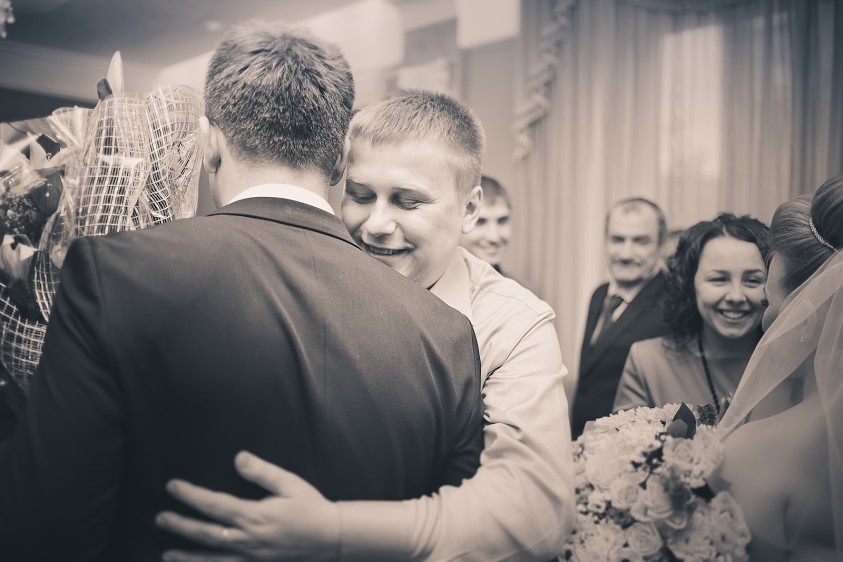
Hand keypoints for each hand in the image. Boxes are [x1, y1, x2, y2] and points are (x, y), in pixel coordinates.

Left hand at [156, 451, 339, 561]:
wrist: (331, 537)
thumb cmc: (310, 507)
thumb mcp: (289, 483)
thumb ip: (262, 471)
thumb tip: (237, 457)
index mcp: (256, 516)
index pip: (215, 504)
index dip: (190, 495)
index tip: (172, 487)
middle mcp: (249, 540)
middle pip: (206, 534)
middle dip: (181, 526)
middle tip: (159, 518)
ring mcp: (252, 557)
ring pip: (212, 559)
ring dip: (187, 557)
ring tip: (166, 554)